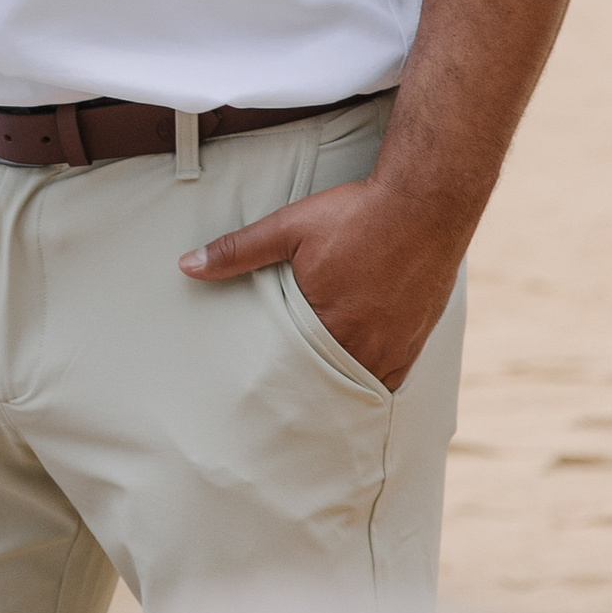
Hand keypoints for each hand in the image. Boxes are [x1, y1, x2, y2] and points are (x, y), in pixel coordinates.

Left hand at [179, 172, 462, 391]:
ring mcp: (395, 345)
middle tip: (283, 410)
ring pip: (359, 383)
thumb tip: (187, 265)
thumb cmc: (355, 214)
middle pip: (325, 381)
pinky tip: (358, 380)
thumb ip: (237, 251)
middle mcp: (362, 343)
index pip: (289, 369)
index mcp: (325, 322)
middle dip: (305, 390)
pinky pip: (392, 379)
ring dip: (339, 386)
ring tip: (317, 401)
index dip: (274, 381)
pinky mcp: (417, 339)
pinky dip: (373, 381)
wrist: (424, 202)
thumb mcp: (288, 226)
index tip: (258, 395)